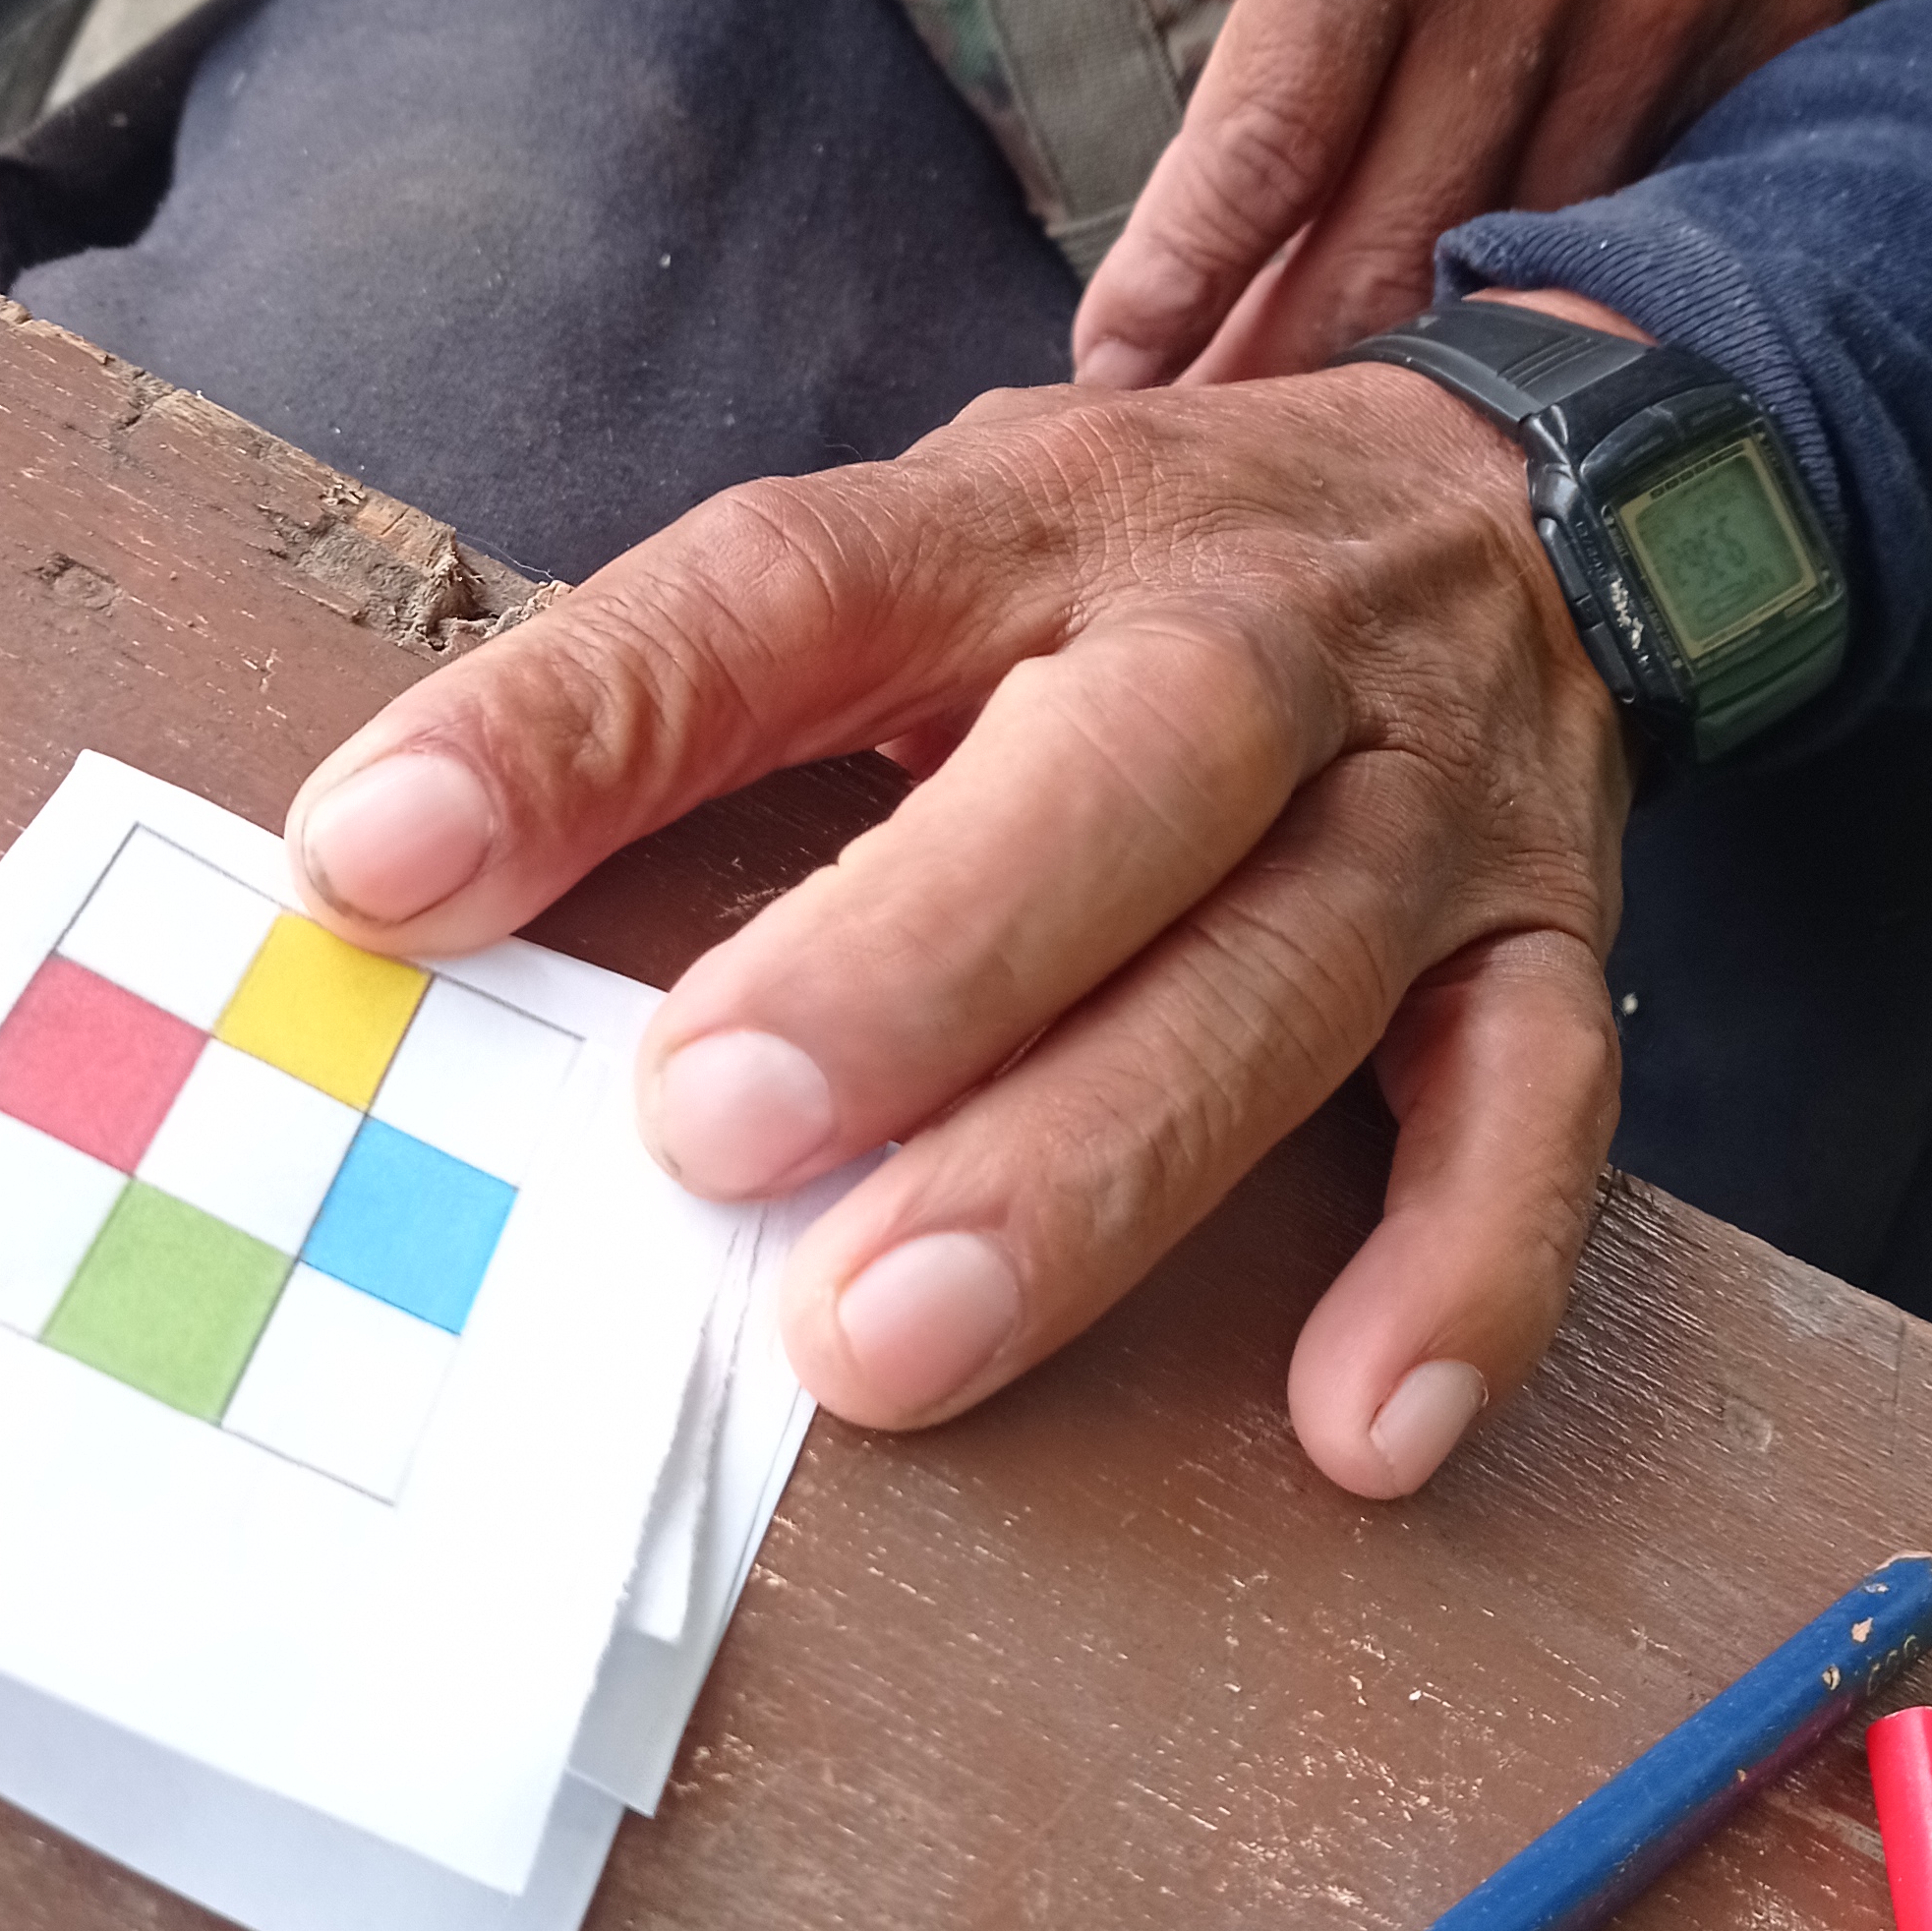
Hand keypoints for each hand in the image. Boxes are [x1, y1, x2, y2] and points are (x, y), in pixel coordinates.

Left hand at [283, 357, 1630, 1497]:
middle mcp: (1244, 637)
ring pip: (1282, 972)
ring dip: (1098, 1163)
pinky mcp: (1551, 939)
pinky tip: (1358, 1430)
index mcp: (1032, 518)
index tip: (380, 865)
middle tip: (715, 1129)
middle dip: (916, 958)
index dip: (587, 721)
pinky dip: (1465, 1273)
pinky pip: (1538, 1112)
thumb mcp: (930, 542)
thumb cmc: (1138, 569)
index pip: (793, 586)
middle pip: (1110, 776)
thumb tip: (393, 884)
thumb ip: (711, 698)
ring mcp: (1421, 796)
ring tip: (894, 1344)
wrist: (1503, 499)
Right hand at [1069, 0, 1847, 390]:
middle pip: (1501, 267)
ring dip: (1263, 366)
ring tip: (1187, 461)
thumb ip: (1676, 11)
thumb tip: (1567, 199)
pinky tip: (1121, 356)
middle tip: (1291, 511)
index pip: (1643, 246)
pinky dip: (1179, 267)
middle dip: (1381, 404)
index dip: (1524, 372)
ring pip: (1378, 233)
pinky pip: (1264, 145)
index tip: (1444, 459)